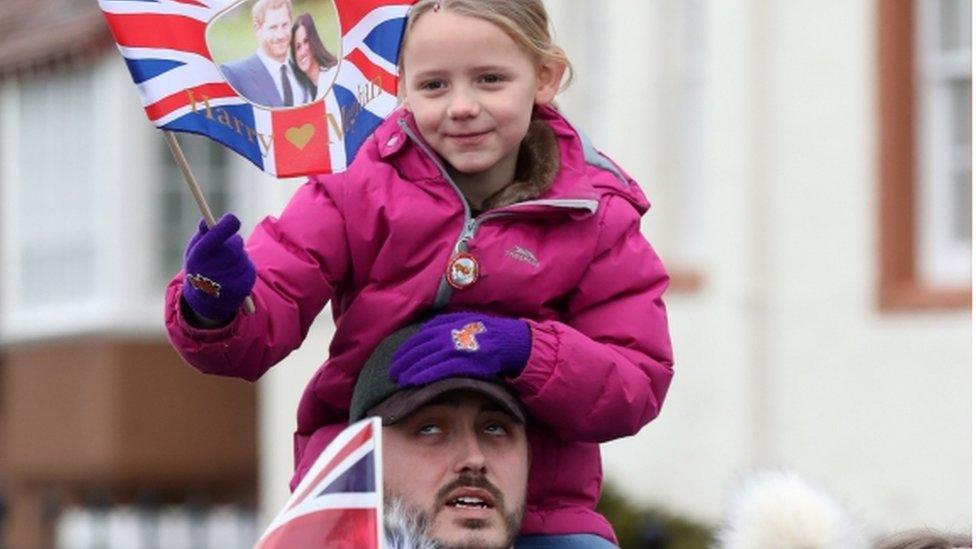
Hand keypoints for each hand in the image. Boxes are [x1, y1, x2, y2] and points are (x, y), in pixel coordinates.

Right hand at [181, 213, 255, 322]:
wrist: (206, 301)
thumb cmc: (200, 268)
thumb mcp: (194, 252)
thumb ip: (202, 236)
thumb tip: (207, 221)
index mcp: (198, 257)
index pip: (215, 236)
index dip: (225, 225)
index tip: (231, 218)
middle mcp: (211, 269)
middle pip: (234, 245)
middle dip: (234, 243)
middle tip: (228, 247)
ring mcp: (228, 280)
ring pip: (243, 256)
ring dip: (239, 256)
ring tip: (227, 266)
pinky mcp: (242, 288)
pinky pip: (250, 267)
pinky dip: (245, 267)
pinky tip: (234, 275)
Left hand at [390, 312, 530, 387]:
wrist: (506, 340)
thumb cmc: (484, 331)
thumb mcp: (461, 319)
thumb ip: (442, 324)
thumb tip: (424, 330)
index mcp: (442, 324)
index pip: (416, 339)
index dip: (404, 351)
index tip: (395, 360)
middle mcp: (444, 335)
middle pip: (416, 350)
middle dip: (402, 363)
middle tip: (392, 374)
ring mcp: (452, 348)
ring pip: (423, 360)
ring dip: (409, 371)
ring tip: (400, 381)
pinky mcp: (460, 361)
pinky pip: (437, 369)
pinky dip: (423, 375)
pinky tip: (414, 382)